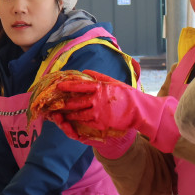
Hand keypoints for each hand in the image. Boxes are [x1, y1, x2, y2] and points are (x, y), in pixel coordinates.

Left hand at [47, 71, 176, 148]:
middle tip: (54, 103)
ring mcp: (98, 112)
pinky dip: (79, 122)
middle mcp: (97, 100)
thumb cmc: (127, 95)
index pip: (80, 85)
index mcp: (100, 88)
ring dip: (70, 114)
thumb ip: (99, 77)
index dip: (68, 85)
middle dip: (64, 103)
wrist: (139, 111)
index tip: (58, 85)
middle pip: (76, 102)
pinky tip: (74, 121)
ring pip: (78, 114)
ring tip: (62, 114)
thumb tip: (85, 71)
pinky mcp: (100, 123)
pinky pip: (86, 123)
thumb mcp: (114, 82)